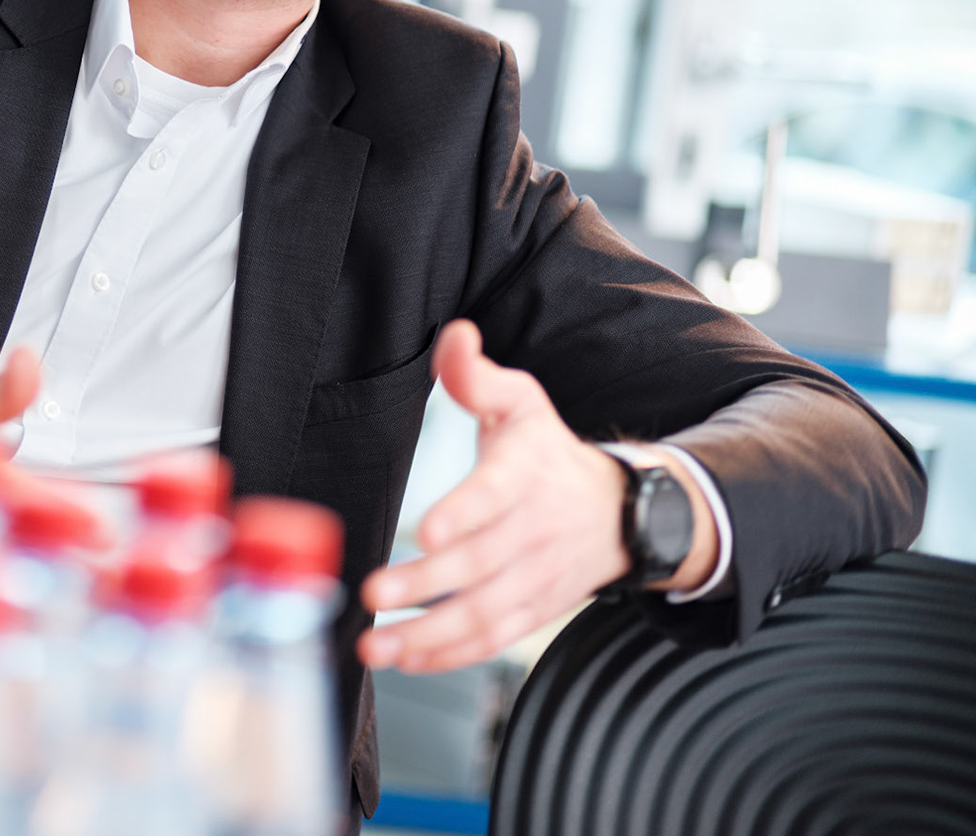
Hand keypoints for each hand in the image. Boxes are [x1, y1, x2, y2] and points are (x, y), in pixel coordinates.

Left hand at [356, 320, 639, 673]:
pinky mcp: (532, 611)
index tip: (427, 530)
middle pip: (479, 565)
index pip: (494, 496)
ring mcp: (534, 578)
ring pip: (483, 614)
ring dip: (428, 634)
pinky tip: (408, 658)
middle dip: (425, 583)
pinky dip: (451, 654)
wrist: (620, 511)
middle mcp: (532, 532)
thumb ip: (477, 375)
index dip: (463, 514)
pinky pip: (493, 639)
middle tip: (373, 592)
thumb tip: (454, 334)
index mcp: (524, 475)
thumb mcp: (522, 401)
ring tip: (376, 646)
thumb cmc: (548, 452)